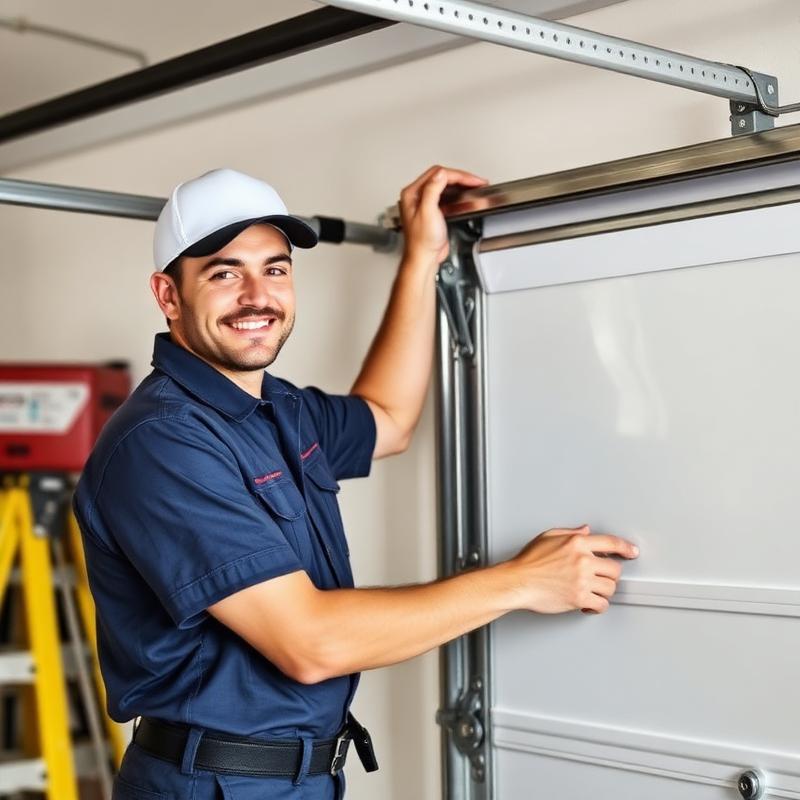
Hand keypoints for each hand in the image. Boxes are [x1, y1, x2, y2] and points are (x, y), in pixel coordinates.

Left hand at [399, 165, 487, 264]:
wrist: (424, 258)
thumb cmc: (422, 242)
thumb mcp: (428, 212)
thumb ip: (432, 190)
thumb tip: (441, 174)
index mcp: (412, 194)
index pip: (437, 174)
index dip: (457, 175)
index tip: (471, 180)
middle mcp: (416, 196)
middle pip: (442, 177)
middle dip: (461, 178)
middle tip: (477, 182)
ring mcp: (424, 202)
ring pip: (445, 185)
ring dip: (461, 185)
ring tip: (475, 186)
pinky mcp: (433, 210)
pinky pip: (447, 196)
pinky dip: (458, 195)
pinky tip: (466, 196)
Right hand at [505, 525, 638, 614]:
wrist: (518, 581)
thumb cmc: (528, 561)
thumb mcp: (548, 536)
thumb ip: (570, 533)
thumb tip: (586, 531)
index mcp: (577, 543)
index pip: (611, 542)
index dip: (625, 547)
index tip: (631, 552)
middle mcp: (583, 560)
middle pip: (615, 569)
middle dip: (609, 574)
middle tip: (600, 578)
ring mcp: (582, 580)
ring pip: (611, 588)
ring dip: (603, 591)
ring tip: (592, 590)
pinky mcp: (579, 598)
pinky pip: (602, 604)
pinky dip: (598, 606)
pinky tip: (590, 603)